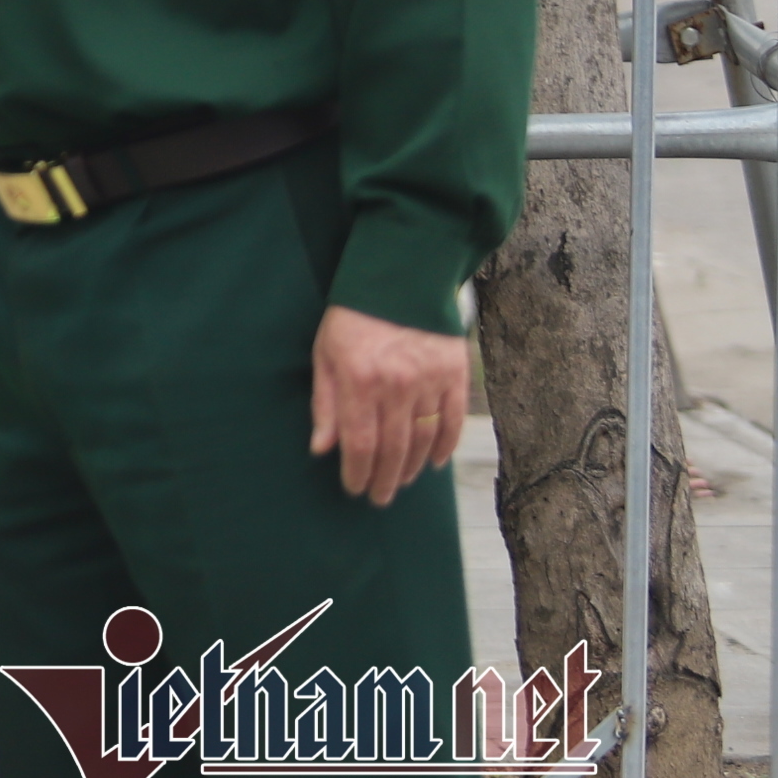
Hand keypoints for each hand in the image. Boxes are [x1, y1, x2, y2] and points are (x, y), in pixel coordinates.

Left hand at [309, 304, 469, 505]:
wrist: (400, 280)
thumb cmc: (353, 318)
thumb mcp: (325, 354)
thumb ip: (325, 403)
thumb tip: (322, 448)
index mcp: (360, 380)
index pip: (360, 443)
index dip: (357, 472)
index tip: (354, 488)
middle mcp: (397, 386)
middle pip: (394, 449)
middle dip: (385, 479)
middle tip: (380, 497)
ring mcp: (430, 382)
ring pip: (424, 441)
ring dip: (413, 468)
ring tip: (402, 482)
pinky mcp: (455, 375)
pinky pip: (453, 421)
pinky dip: (446, 446)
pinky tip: (435, 463)